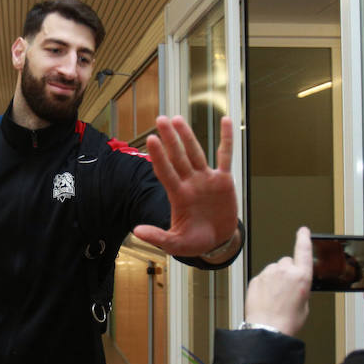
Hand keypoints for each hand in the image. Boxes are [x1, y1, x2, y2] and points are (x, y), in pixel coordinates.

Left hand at [133, 115, 238, 256]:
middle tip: (160, 119)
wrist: (218, 241)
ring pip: (196, 153)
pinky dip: (226, 139)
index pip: (165, 171)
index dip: (159, 156)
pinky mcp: (223, 180)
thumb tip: (136, 231)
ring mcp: (206, 179)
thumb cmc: (195, 241)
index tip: (151, 139)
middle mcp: (190, 183)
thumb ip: (158, 236)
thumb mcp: (175, 243)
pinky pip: (225, 155)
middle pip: (178, 156)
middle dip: (170, 138)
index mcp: (178, 195)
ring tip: (177, 119)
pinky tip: (225, 121)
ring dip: (187, 136)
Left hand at [243, 227, 312, 335]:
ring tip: (275, 297)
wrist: (267, 328)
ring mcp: (268, 274)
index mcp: (301, 276)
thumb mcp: (304, 304)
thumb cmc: (287, 320)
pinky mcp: (256, 279)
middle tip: (286, 289)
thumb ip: (301, 287)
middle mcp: (284, 271)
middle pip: (287, 262)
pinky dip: (265, 285)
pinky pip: (263, 277)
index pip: (304, 250)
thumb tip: (295, 284)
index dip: (304, 238)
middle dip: (287, 271)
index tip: (303, 231)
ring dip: (275, 279)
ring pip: (273, 270)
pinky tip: (266, 298)